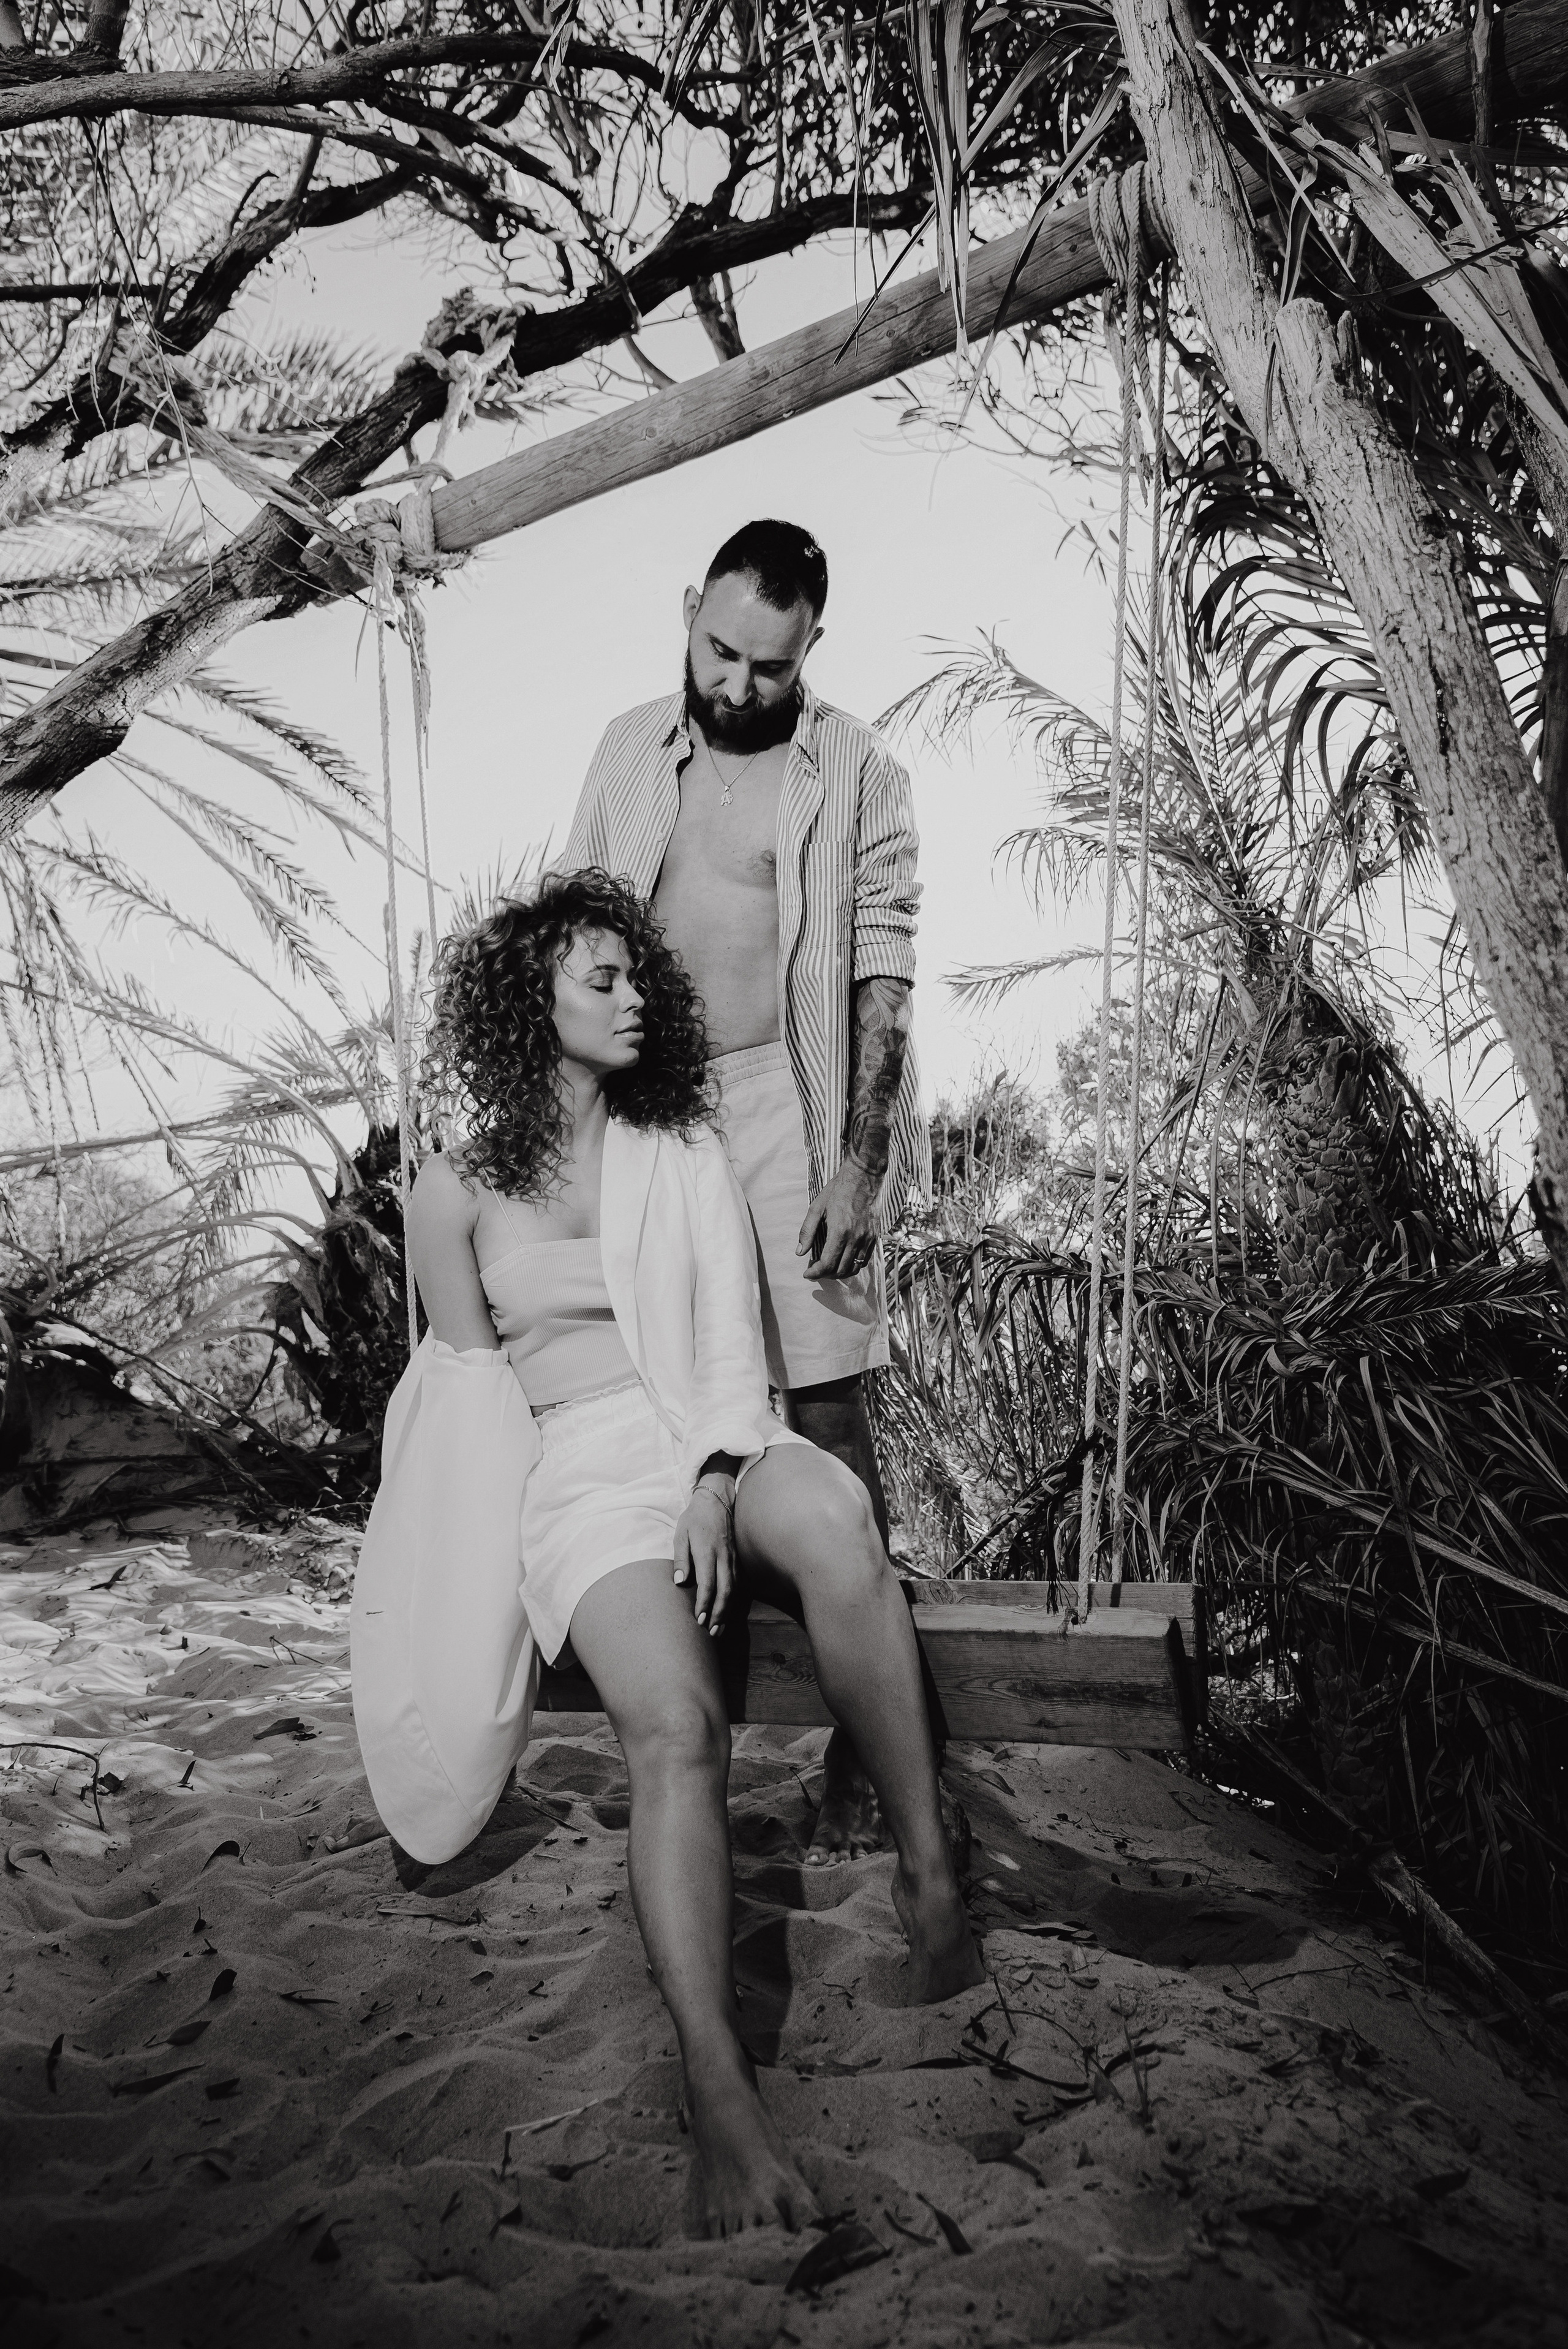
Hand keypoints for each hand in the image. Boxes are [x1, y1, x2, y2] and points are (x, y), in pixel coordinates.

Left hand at [673, 1475, 736, 1636]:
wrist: (717, 1499)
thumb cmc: (695, 1518)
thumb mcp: (681, 1534)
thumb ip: (681, 1558)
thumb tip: (680, 1582)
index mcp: (707, 1551)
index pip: (708, 1583)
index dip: (704, 1603)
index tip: (698, 1619)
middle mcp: (723, 1557)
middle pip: (725, 1591)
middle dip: (719, 1613)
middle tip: (712, 1632)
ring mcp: (732, 1558)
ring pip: (734, 1589)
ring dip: (727, 1610)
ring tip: (720, 1628)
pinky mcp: (737, 1558)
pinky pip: (738, 1583)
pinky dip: (734, 1599)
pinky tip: (728, 1610)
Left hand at [797, 1157, 879, 1278]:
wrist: (863, 1176)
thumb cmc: (838, 1190)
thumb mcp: (816, 1207)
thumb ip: (807, 1231)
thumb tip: (800, 1253)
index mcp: (840, 1231)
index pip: (827, 1264)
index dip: (815, 1273)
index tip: (807, 1273)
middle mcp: (856, 1238)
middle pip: (840, 1270)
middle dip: (825, 1275)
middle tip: (815, 1270)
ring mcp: (868, 1238)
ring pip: (854, 1268)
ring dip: (839, 1273)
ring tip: (828, 1267)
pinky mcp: (874, 1236)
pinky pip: (864, 1260)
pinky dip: (852, 1265)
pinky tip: (842, 1260)